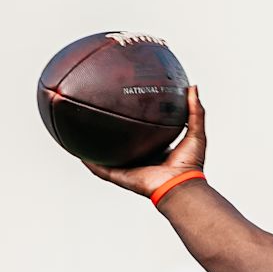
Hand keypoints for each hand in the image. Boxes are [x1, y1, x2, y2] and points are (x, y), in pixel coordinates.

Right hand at [83, 85, 206, 197]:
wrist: (181, 184)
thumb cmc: (191, 164)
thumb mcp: (195, 132)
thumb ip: (195, 110)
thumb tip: (192, 86)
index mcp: (157, 150)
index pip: (143, 134)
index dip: (135, 122)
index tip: (128, 107)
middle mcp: (141, 159)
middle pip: (122, 143)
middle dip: (111, 131)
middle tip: (100, 113)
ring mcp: (129, 168)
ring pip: (106, 156)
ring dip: (94, 146)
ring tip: (80, 131)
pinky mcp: (120, 176)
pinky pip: (100, 168)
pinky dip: (88, 160)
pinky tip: (77, 149)